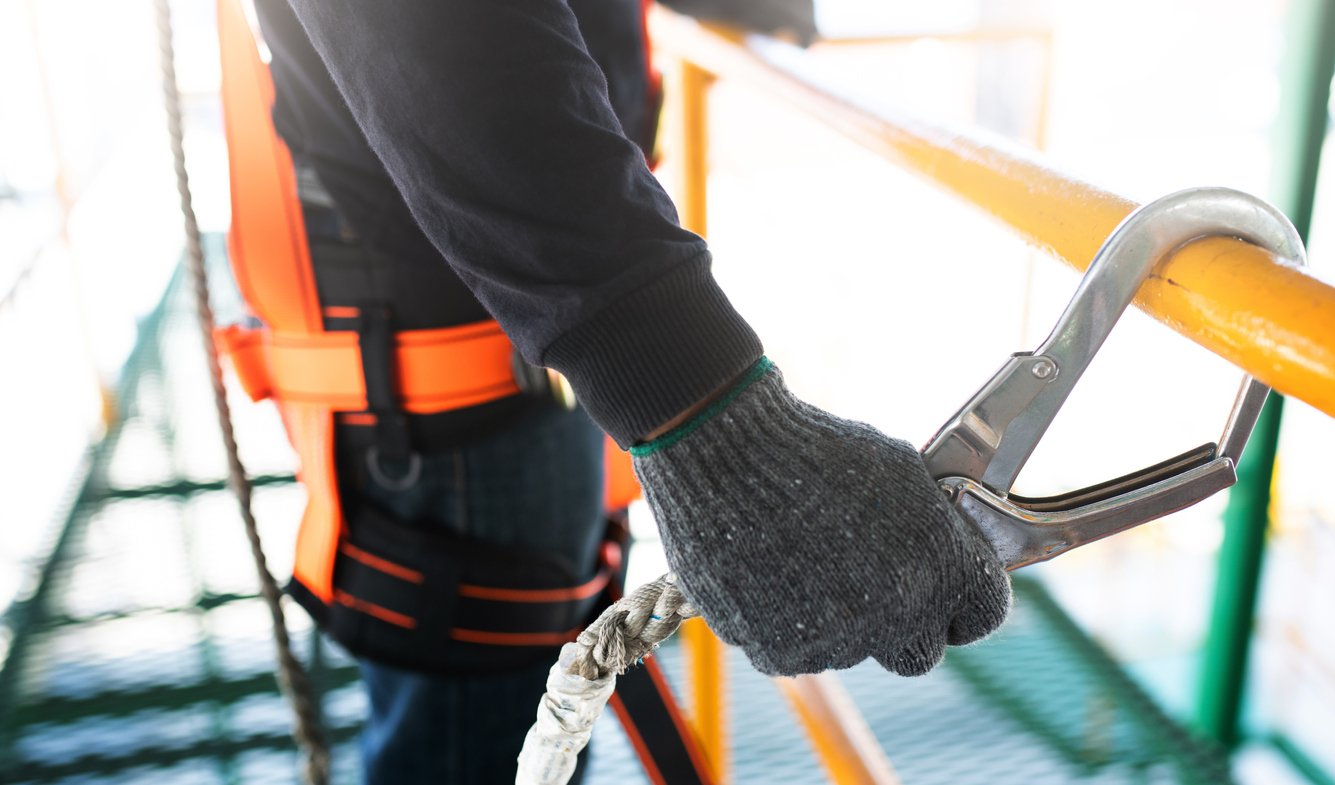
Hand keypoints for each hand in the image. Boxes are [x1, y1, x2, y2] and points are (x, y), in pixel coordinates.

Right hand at [631, 358, 1009, 675]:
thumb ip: (937, 525)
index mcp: (942, 569)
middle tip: (870, 583)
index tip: (941, 587)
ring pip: (852, 649)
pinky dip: (789, 622)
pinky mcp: (781, 652)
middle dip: (903, 625)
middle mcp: (898, 617)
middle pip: (919, 653)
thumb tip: (945, 548)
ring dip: (839, 618)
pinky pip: (800, 651)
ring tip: (803, 558)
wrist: (727, 457)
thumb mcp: (900, 472)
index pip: (984, 613)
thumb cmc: (814, 449)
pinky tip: (773, 572)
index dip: (964, 600)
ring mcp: (838, 643)